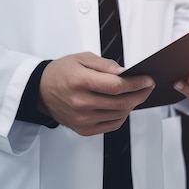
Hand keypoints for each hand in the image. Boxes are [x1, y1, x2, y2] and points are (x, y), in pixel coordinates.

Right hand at [38, 52, 154, 135]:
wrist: (41, 91)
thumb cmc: (61, 72)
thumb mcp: (82, 58)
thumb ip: (105, 65)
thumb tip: (125, 72)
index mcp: (79, 81)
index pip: (115, 86)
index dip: (136, 83)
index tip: (147, 79)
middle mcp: (80, 103)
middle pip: (120, 102)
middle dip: (139, 94)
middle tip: (147, 86)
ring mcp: (82, 119)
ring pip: (119, 114)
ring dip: (132, 104)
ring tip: (137, 94)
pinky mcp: (83, 129)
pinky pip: (112, 125)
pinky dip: (122, 115)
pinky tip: (125, 105)